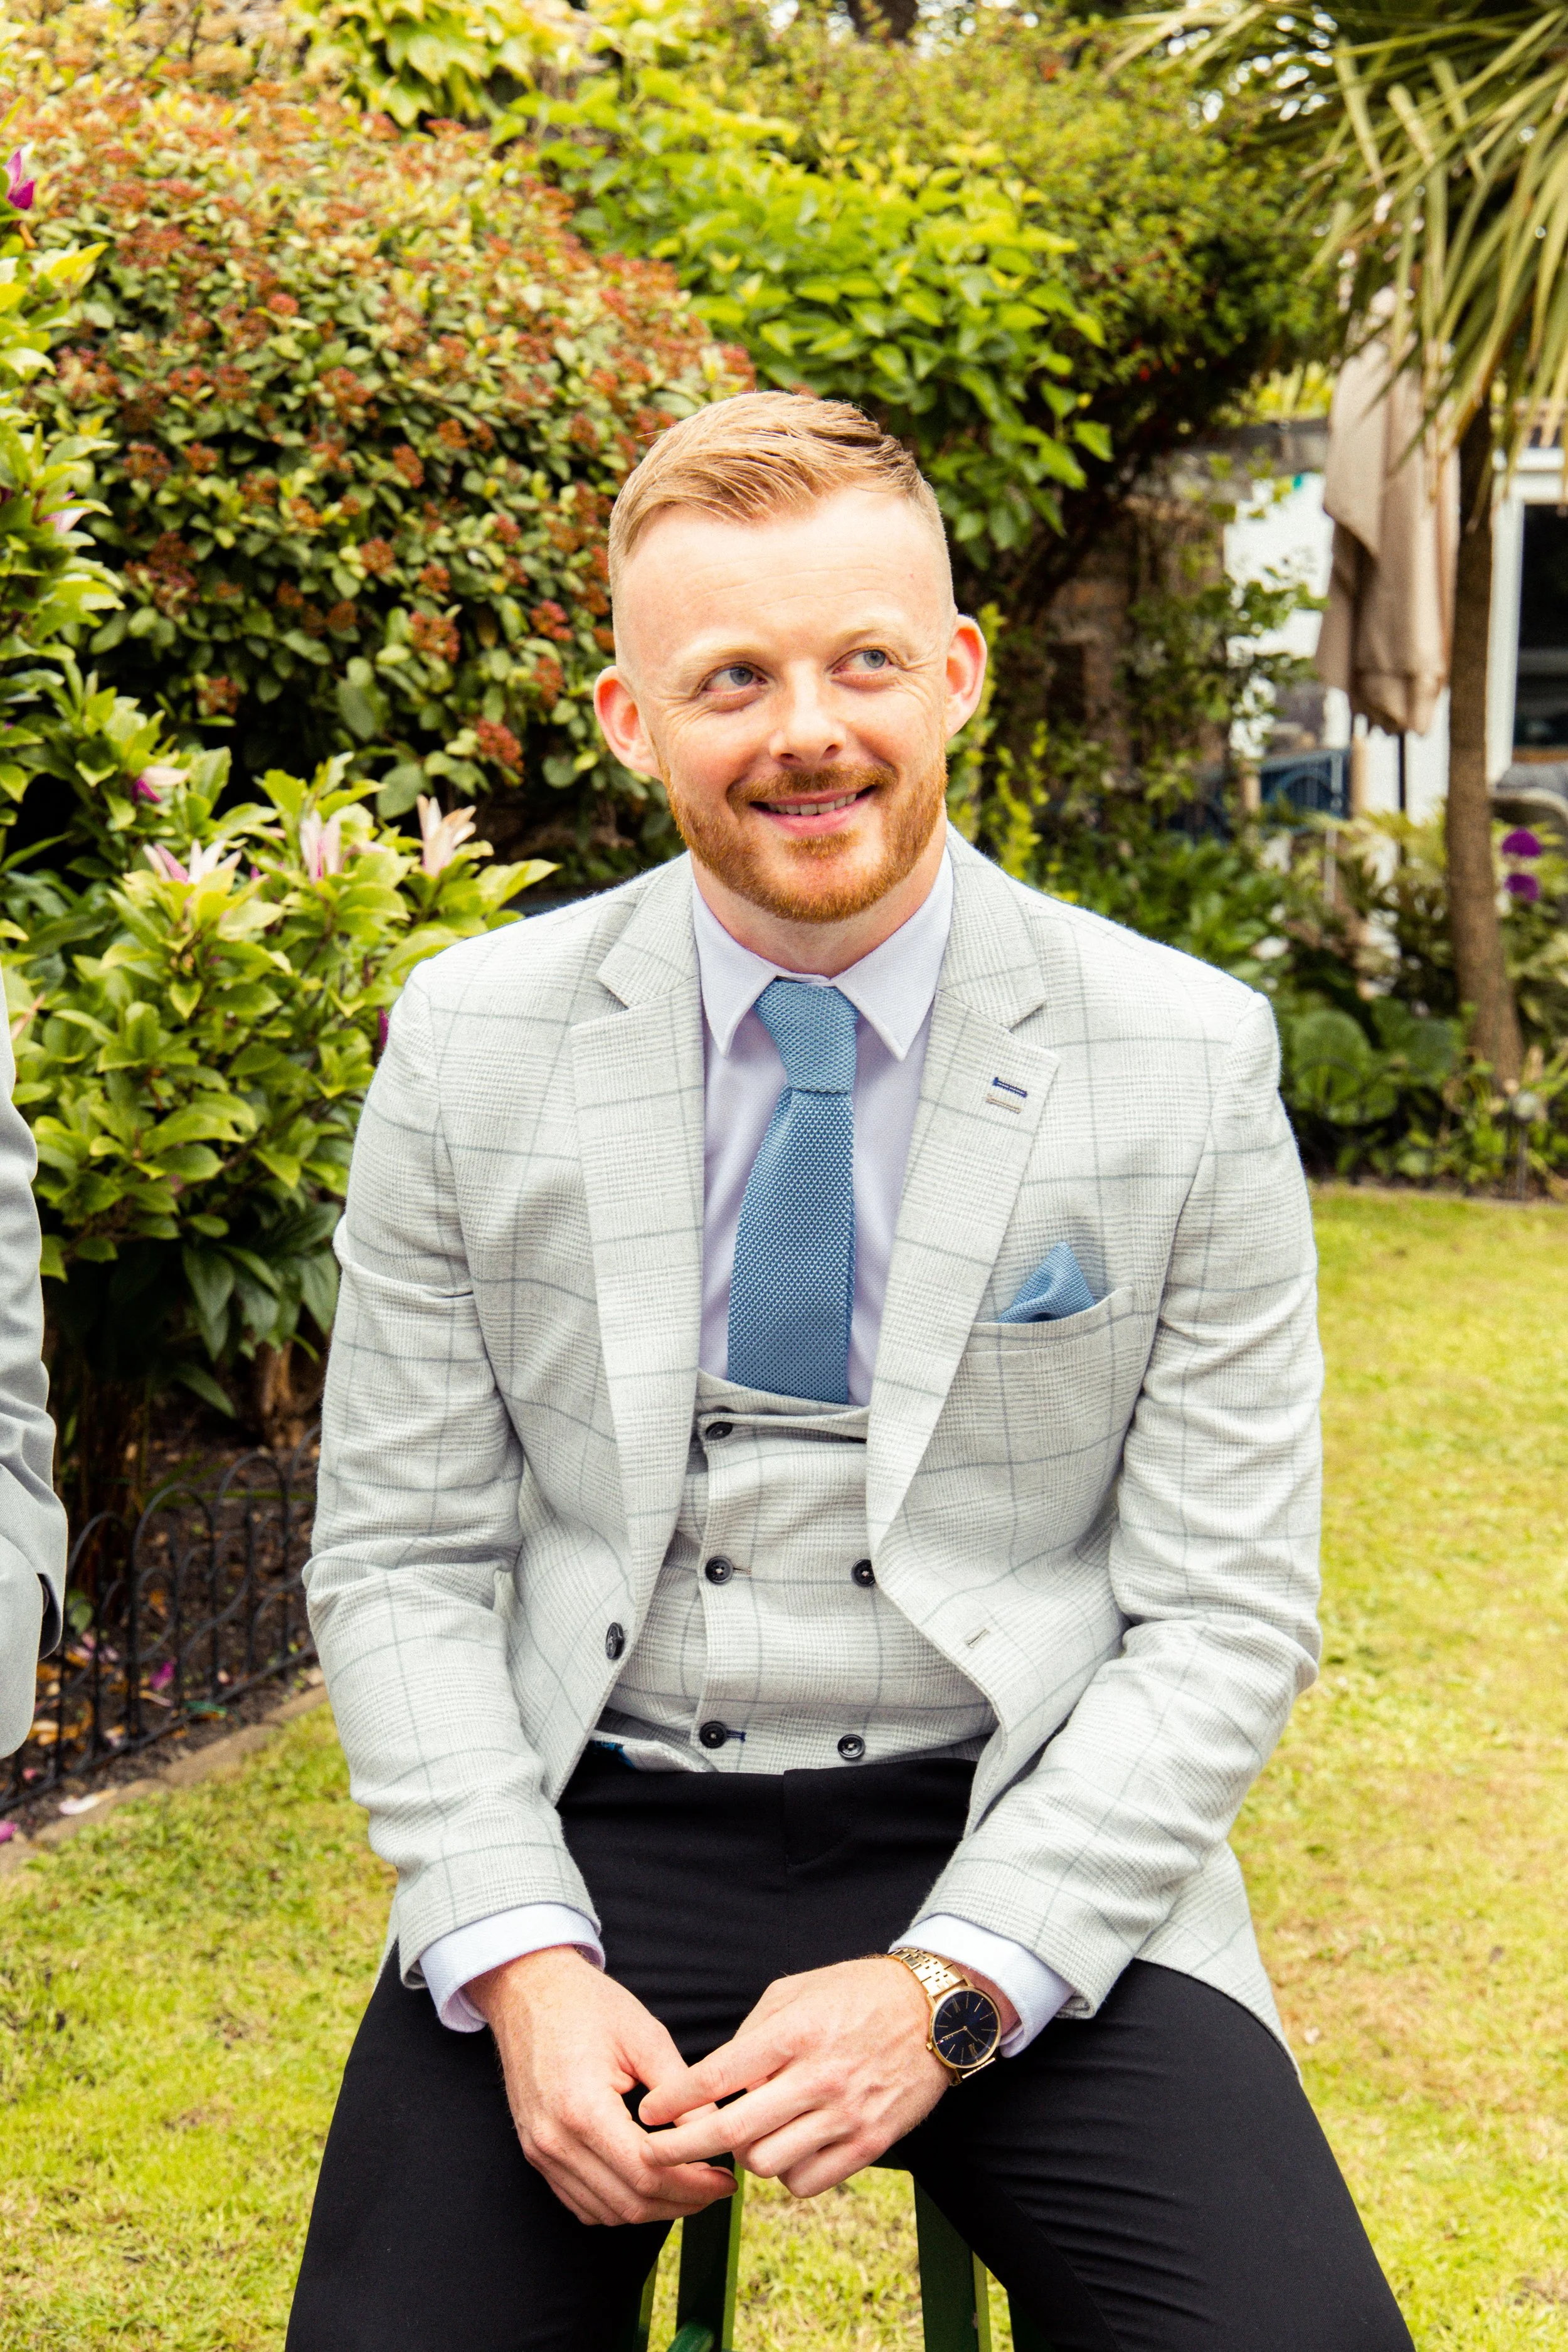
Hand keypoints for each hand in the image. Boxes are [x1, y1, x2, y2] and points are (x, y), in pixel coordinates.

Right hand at [468, 1945, 736, 2227]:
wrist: (529, 1990)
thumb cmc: (587, 2004)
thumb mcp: (645, 2036)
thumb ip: (682, 2091)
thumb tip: (717, 2130)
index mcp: (582, 2109)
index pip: (646, 2173)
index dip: (692, 2185)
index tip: (725, 2179)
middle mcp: (555, 2141)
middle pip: (628, 2203)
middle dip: (679, 2202)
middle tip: (715, 2188)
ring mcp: (540, 2151)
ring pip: (605, 2212)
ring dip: (651, 2210)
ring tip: (689, 2187)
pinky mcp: (536, 2152)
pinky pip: (580, 2203)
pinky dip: (618, 2205)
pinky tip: (648, 2185)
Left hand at [638, 1955, 1011, 2199]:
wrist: (935, 2012)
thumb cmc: (856, 1995)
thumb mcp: (796, 1991)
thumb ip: (752, 2034)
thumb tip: (715, 2080)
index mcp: (795, 2033)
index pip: (718, 2076)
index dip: (674, 2101)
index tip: (646, 2115)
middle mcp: (818, 2077)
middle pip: (732, 2132)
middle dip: (682, 2147)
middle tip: (656, 2152)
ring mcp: (846, 2115)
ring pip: (766, 2164)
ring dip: (745, 2156)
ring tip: (750, 2134)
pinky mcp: (871, 2144)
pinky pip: (806, 2182)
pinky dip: (786, 2174)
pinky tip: (788, 2149)